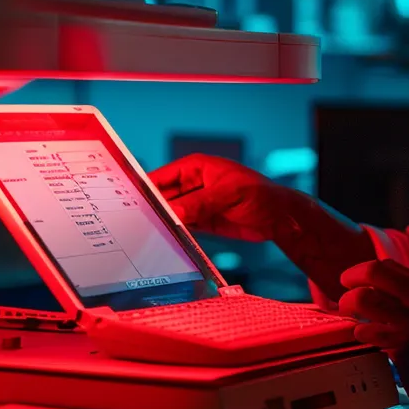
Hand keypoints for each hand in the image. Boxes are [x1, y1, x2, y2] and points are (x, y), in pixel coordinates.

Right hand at [149, 154, 293, 242]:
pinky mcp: (202, 222)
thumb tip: (175, 212)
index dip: (146, 187)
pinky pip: (182, 227)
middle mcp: (192, 185)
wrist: (278, 218)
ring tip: (145, 234)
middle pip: (163, 197)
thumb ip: (201, 203)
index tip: (130, 199)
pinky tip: (164, 240)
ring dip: (162, 223)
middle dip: (151, 208)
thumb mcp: (229, 194)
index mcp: (196, 168)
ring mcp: (196, 205)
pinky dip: (174, 233)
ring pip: (171, 213)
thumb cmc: (259, 194)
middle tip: (135, 223)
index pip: (163, 176)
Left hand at [341, 259, 408, 408]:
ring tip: (350, 319)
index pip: (387, 265)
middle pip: (373, 271)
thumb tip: (374, 289)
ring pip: (363, 297)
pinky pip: (365, 331)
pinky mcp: (401, 345)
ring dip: (348, 307)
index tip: (356, 285)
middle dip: (350, 279)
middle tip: (344, 295)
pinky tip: (365, 341)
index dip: (365, 273)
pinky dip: (359, 335)